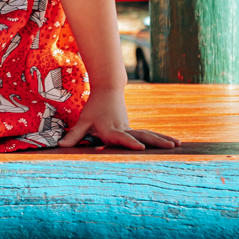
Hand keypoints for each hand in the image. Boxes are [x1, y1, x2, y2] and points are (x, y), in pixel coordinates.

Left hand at [58, 87, 179, 149]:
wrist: (108, 89)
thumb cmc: (94, 108)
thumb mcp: (83, 121)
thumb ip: (74, 135)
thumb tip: (60, 146)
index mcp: (111, 128)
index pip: (121, 137)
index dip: (129, 143)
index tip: (141, 148)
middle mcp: (124, 128)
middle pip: (142, 136)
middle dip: (156, 142)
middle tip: (170, 147)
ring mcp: (131, 128)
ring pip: (148, 134)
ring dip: (162, 139)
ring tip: (178, 145)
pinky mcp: (134, 129)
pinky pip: (149, 134)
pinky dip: (161, 138)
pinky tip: (174, 143)